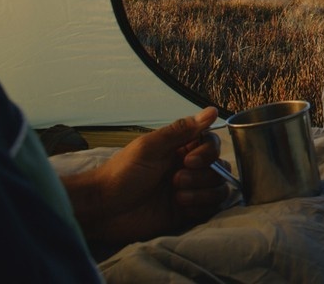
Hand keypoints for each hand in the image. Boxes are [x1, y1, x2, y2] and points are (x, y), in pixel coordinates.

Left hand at [65, 107, 228, 245]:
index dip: (207, 152)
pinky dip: (200, 208)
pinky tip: (180, 208)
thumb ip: (181, 130)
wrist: (104, 209)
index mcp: (179, 148)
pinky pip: (210, 210)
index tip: (188, 160)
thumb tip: (212, 110)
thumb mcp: (149, 147)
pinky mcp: (186, 213)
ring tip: (177, 197)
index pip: (211, 144)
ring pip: (218, 188)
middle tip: (175, 180)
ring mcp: (188, 191)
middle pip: (219, 167)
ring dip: (202, 193)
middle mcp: (187, 168)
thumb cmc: (121, 174)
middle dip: (202, 176)